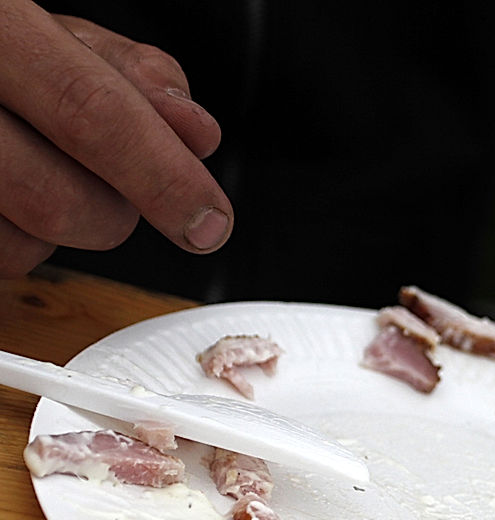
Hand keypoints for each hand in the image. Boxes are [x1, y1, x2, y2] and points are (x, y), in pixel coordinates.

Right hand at [0, 3, 231, 276]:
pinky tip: (0, 196)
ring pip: (20, 247)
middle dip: (112, 214)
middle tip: (112, 188)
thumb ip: (126, 75)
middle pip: (60, 199)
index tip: (210, 223)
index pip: (91, 111)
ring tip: (32, 172)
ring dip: (53, 233)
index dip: (163, 176)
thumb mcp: (45, 32)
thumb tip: (196, 132)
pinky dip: (9, 242)